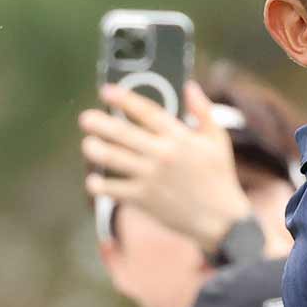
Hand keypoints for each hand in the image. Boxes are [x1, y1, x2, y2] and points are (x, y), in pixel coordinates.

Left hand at [80, 81, 252, 252]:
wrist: (220, 220)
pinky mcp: (144, 199)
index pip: (146, 111)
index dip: (124, 99)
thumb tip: (190, 86)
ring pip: (112, 158)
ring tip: (89, 145)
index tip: (106, 91)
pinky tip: (94, 181)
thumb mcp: (218, 140)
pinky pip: (113, 189)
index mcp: (179, 137)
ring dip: (95, 149)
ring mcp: (151, 177)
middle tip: (85, 118)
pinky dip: (99, 185)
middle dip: (99, 123)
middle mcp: (162, 154)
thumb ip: (203, 111)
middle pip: (122, 133)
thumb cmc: (220, 177)